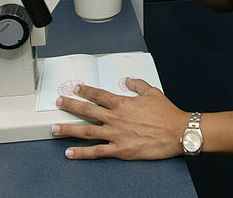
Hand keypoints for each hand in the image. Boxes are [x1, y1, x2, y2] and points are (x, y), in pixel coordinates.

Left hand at [52, 78, 187, 159]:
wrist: (176, 132)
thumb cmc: (167, 114)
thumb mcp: (153, 93)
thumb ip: (138, 85)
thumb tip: (129, 80)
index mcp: (123, 103)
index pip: (98, 95)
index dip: (85, 90)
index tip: (76, 88)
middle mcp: (116, 118)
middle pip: (87, 111)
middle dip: (70, 106)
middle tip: (59, 103)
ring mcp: (116, 134)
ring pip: (86, 132)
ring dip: (69, 130)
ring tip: (55, 129)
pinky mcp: (120, 150)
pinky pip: (97, 152)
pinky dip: (82, 153)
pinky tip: (70, 153)